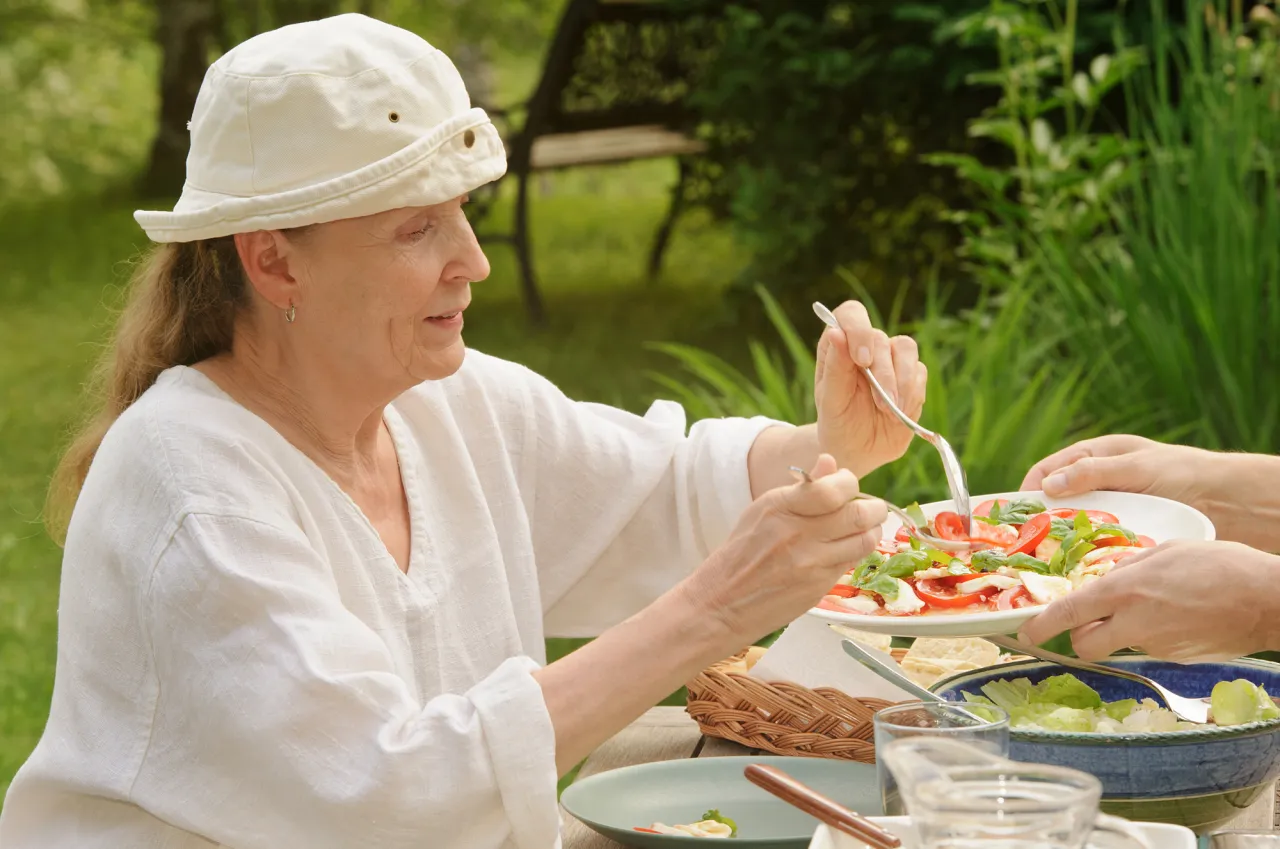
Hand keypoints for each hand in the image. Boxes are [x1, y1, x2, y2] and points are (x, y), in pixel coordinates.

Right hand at [679, 453, 887, 643]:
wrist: (721, 603)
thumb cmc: (740, 554)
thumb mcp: (762, 511)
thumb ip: (802, 488)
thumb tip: (831, 463)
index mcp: (780, 507)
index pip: (833, 488)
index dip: (850, 483)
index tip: (848, 485)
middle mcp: (797, 533)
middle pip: (858, 514)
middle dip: (874, 509)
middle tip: (872, 509)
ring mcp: (810, 563)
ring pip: (864, 541)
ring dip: (872, 532)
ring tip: (865, 528)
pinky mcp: (818, 587)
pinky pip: (851, 563)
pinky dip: (855, 553)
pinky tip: (846, 549)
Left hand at [815, 300, 927, 477]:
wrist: (859, 449)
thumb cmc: (838, 422)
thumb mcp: (830, 401)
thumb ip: (835, 368)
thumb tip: (836, 333)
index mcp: (838, 346)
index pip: (850, 314)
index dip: (859, 330)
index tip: (862, 360)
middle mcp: (865, 346)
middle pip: (882, 339)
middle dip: (884, 374)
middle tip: (881, 404)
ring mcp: (890, 359)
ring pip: (907, 349)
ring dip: (902, 382)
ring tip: (891, 411)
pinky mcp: (911, 375)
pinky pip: (920, 372)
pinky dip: (913, 394)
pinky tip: (900, 413)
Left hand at [1019, 540, 1279, 661]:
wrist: (1267, 600)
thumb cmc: (1221, 566)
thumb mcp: (1166, 551)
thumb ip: (1129, 566)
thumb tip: (1107, 577)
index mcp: (1125, 590)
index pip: (1068, 613)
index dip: (1041, 625)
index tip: (1025, 632)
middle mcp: (1134, 622)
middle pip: (1084, 645)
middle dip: (1078, 637)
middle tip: (1086, 621)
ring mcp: (1156, 645)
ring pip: (1117, 646)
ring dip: (1117, 634)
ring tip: (1143, 609)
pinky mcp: (1176, 657)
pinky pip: (1148, 647)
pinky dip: (1149, 635)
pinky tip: (1171, 616)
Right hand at [1020, 434, 1279, 548]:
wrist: (1234, 503)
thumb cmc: (1187, 474)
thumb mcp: (1138, 467)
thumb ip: (1094, 472)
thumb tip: (1048, 484)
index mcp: (1098, 455)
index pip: (1050, 469)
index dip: (1029, 488)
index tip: (1015, 512)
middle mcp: (1101, 481)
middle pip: (1056, 500)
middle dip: (1038, 519)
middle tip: (1022, 541)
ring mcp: (1113, 507)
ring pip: (1073, 524)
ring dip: (1059, 540)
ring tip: (1044, 560)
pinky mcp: (1125, 531)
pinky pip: (1094, 542)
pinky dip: (1083, 553)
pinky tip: (1076, 567)